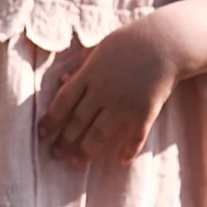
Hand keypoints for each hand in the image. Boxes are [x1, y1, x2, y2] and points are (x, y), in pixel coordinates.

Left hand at [37, 23, 180, 164]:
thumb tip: (60, 81)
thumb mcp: (98, 50)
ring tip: (76, 164)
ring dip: (86, 151)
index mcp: (88, 75)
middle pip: (78, 122)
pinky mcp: (145, 111)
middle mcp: (102, 92)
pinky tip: (121, 161)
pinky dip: (128, 150)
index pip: (62, 103)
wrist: (165, 42)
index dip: (50, 121)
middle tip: (55, 155)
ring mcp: (124, 104)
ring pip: (99, 134)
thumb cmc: (128, 42)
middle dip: (64, 141)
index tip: (41, 134)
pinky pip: (134, 137)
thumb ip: (80, 68)